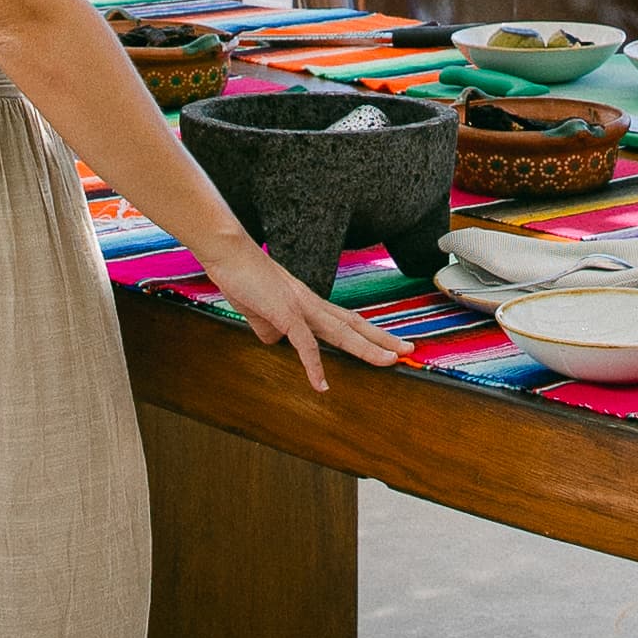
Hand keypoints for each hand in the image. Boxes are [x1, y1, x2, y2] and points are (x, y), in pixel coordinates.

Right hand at [206, 237, 408, 393]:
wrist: (228, 252)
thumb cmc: (242, 276)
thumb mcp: (260, 310)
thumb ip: (272, 327)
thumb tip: (275, 340)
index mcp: (308, 303)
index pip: (347, 321)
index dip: (369, 334)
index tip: (388, 344)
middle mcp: (311, 303)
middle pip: (355, 324)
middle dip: (383, 339)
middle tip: (409, 349)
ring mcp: (301, 307)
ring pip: (342, 332)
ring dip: (367, 348)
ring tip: (390, 362)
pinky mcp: (284, 313)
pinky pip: (304, 343)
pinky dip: (314, 365)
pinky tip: (321, 385)